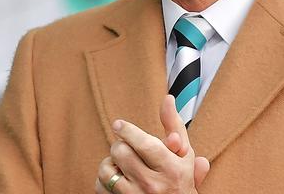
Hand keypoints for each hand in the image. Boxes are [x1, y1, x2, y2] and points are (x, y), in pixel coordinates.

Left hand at [93, 95, 210, 192]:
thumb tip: (167, 98)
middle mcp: (153, 185)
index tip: (118, 125)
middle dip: (120, 145)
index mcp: (171, 169)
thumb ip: (175, 126)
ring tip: (121, 164)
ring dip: (110, 163)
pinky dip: (104, 179)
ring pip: (107, 169)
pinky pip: (100, 186)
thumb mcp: (183, 155)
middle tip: (126, 148)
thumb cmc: (179, 180)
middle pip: (122, 152)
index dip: (127, 130)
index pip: (144, 144)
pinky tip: (116, 178)